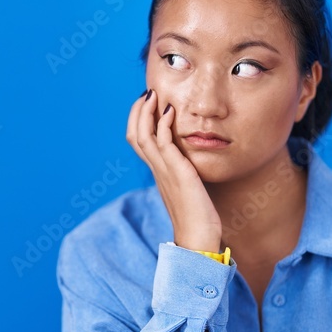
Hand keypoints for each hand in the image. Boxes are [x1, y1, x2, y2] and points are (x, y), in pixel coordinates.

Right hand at [126, 88, 221, 251]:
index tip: (147, 104)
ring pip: (142, 135)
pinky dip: (163, 124)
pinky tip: (171, 111)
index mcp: (157, 172)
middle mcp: (156, 170)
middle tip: (146, 94)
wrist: (198, 238)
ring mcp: (164, 171)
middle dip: (137, 111)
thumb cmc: (197, 217)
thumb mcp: (187, 188)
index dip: (138, 120)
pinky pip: (163, 143)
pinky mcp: (177, 172)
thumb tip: (190, 162)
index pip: (137, 141)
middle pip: (134, 134)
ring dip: (146, 112)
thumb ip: (184, 173)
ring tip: (153, 95)